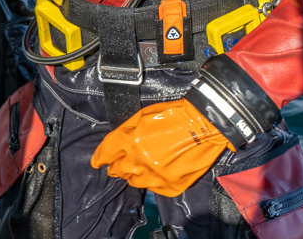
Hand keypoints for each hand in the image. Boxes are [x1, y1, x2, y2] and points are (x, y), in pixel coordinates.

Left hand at [90, 98, 232, 196]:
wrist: (205, 125)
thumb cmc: (175, 115)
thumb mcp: (144, 115)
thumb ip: (125, 131)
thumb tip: (113, 145)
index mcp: (131, 140)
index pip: (106, 153)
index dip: (99, 157)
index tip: (97, 161)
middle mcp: (140, 161)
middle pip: (117, 170)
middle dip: (116, 167)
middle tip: (117, 165)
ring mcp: (156, 176)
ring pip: (134, 181)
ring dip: (133, 174)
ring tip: (139, 167)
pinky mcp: (170, 186)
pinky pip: (153, 188)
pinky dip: (152, 181)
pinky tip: (157, 171)